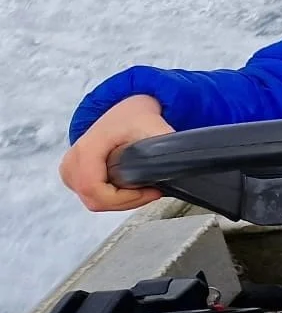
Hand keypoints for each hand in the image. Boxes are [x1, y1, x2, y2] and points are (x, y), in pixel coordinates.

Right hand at [60, 94, 173, 210]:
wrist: (124, 109)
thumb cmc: (134, 117)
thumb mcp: (155, 127)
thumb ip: (166, 147)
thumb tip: (180, 165)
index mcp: (87, 148)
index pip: (94, 188)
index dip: (123, 198)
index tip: (150, 192)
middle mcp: (73, 160)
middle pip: (94, 199)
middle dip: (127, 202)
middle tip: (151, 192)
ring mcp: (70, 170)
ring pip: (93, 201)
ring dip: (121, 202)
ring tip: (143, 189)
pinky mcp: (73, 176)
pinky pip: (92, 197)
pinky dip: (112, 199)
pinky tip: (130, 189)